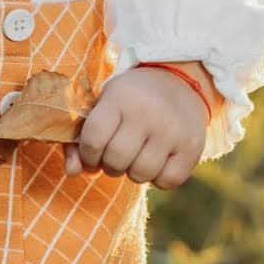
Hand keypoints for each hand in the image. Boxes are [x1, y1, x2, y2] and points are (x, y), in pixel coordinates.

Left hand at [62, 66, 207, 188]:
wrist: (179, 82)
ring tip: (138, 154)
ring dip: (134, 171)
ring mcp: (172, 130)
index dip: (87, 154)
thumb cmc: (132, 98)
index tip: (93, 154)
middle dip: (110, 165)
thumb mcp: (104, 105)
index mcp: (119, 97)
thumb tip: (71, 173)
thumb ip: (82, 139)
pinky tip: (159, 158)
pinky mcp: (192, 147)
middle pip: (115, 160)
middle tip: (117, 154)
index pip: (92, 138)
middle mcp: (147, 112)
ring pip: (140, 175)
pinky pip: (166, 182)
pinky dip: (159, 178)